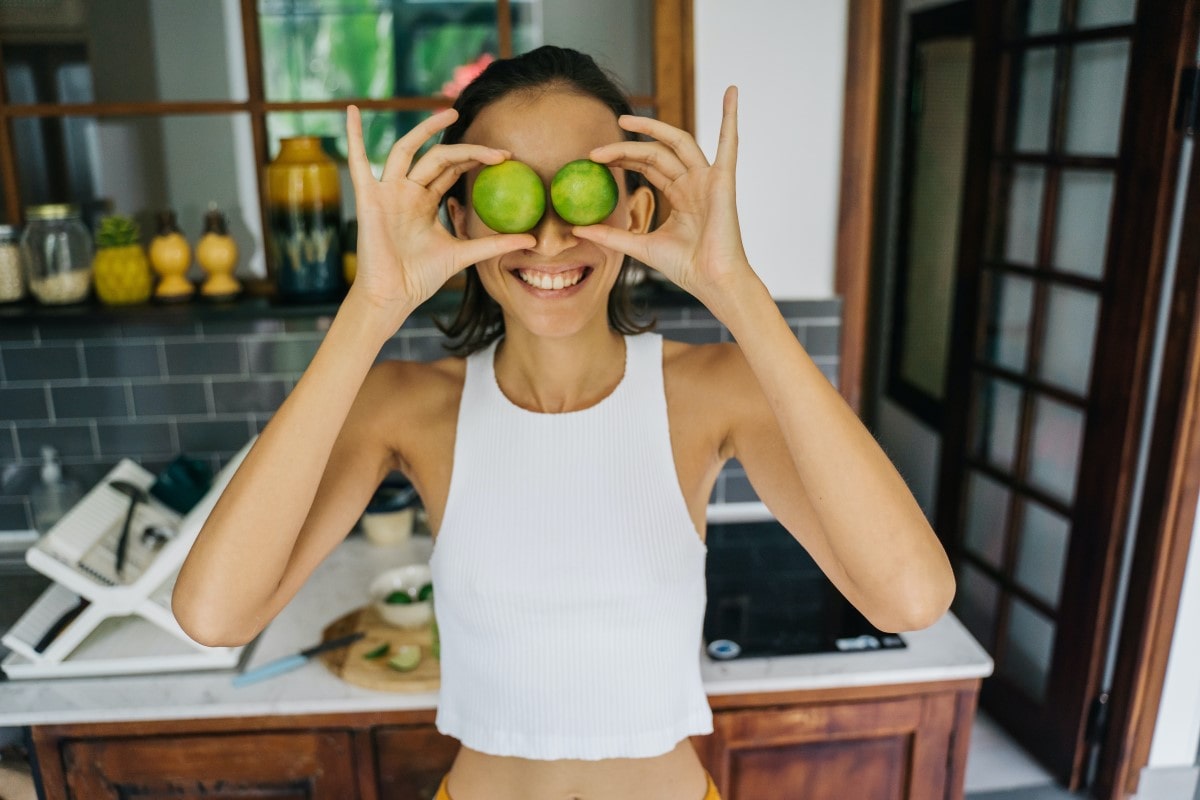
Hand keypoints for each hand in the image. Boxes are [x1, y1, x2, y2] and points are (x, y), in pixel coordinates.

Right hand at [344, 106, 534, 317]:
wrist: (394, 295)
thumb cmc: (421, 277)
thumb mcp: (464, 255)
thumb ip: (494, 244)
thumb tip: (533, 242)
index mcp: (426, 201)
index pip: (452, 169)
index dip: (476, 159)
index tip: (506, 157)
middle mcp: (407, 191)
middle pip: (437, 158)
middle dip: (467, 150)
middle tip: (496, 149)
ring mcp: (387, 191)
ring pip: (406, 150)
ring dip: (426, 129)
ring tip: (450, 113)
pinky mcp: (369, 197)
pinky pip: (358, 162)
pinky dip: (353, 136)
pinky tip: (351, 111)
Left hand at [574, 86, 754, 309]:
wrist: (712, 282)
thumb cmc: (685, 268)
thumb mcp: (638, 246)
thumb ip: (611, 235)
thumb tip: (576, 230)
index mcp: (680, 195)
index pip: (648, 165)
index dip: (622, 158)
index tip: (594, 158)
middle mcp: (694, 183)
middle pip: (657, 152)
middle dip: (627, 146)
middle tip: (599, 144)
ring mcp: (708, 179)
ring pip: (679, 142)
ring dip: (654, 127)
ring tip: (626, 120)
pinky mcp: (723, 181)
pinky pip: (729, 144)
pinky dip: (731, 117)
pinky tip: (731, 93)